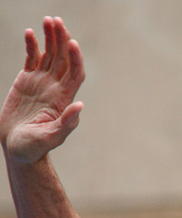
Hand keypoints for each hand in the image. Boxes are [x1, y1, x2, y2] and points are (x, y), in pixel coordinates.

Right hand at [0, 16, 84, 163]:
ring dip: (51, 39)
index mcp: (63, 99)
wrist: (18, 149)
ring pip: (49, 56)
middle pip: (63, 59)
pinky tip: (31, 34)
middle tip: (58, 21)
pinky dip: (33, 46)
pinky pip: (32, 59)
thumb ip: (66, 123)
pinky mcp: (26, 82)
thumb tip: (80, 106)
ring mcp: (41, 83)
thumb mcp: (51, 137)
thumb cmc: (34, 148)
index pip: (74, 73)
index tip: (72, 43)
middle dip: (63, 40)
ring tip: (49, 20)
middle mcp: (55, 88)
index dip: (75, 58)